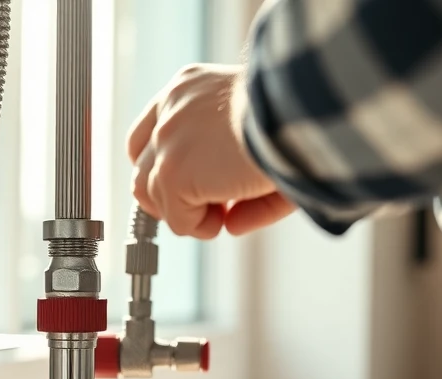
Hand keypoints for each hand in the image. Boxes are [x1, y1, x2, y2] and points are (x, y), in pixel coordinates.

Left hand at [128, 64, 296, 237]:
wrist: (299, 108)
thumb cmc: (299, 118)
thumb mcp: (266, 141)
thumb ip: (243, 178)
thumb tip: (230, 225)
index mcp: (191, 88)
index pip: (152, 130)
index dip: (166, 166)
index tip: (194, 185)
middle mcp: (172, 107)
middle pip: (141, 164)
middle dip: (168, 195)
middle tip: (207, 207)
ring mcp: (168, 140)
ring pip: (152, 195)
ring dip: (185, 212)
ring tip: (221, 213)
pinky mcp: (174, 173)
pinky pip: (178, 220)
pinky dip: (202, 227)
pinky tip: (228, 217)